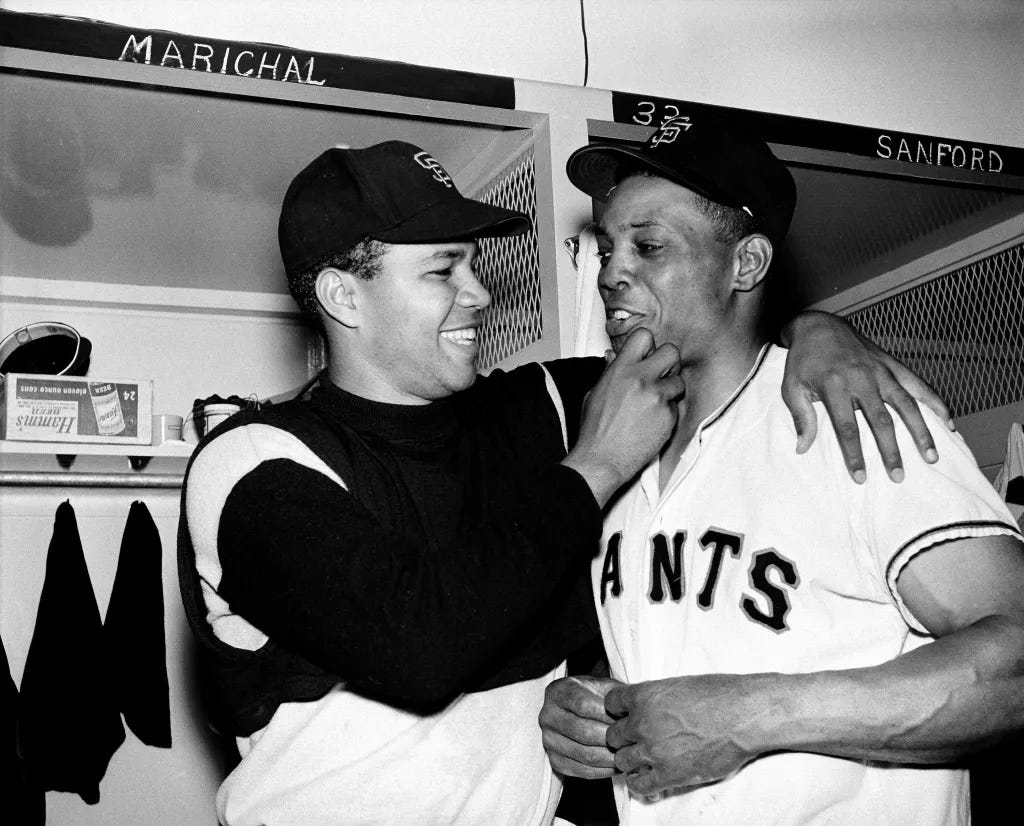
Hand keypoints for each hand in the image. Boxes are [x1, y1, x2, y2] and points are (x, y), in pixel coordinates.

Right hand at [539, 675, 621, 778]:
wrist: (575, 712)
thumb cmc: (594, 697)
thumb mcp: (602, 687)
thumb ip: (616, 694)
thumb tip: (632, 711)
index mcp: (558, 692)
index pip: (582, 705)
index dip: (606, 714)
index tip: (625, 719)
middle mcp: (548, 716)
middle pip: (583, 732)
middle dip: (611, 738)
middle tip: (630, 740)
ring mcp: (549, 740)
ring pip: (584, 754)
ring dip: (610, 757)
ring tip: (627, 754)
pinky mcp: (555, 760)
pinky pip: (582, 771)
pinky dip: (603, 771)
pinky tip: (617, 764)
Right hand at [563, 327, 683, 505]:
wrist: (601, 459)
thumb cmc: (595, 431)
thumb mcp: (594, 394)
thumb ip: (609, 372)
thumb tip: (611, 357)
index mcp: (620, 370)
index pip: (644, 336)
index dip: (649, 346)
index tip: (647, 357)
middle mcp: (640, 379)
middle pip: (672, 351)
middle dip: (668, 363)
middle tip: (660, 375)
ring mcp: (657, 397)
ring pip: (679, 381)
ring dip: (670, 390)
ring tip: (654, 404)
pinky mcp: (668, 416)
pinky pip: (676, 407)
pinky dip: (667, 413)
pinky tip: (652, 422)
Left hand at [604, 674, 775, 795]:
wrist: (743, 716)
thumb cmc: (720, 694)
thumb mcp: (679, 684)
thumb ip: (657, 697)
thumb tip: (649, 706)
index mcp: (644, 696)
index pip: (611, 702)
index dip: (618, 710)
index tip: (624, 715)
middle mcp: (642, 723)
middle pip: (613, 734)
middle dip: (623, 737)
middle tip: (635, 740)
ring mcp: (653, 750)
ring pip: (621, 760)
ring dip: (630, 760)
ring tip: (641, 760)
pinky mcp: (669, 774)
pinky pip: (638, 785)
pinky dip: (638, 783)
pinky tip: (646, 779)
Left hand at [780, 311, 950, 483]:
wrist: (818, 326)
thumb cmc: (803, 361)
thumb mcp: (791, 387)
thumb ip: (801, 417)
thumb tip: (803, 448)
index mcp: (834, 386)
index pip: (847, 427)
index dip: (855, 454)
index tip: (861, 477)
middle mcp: (861, 379)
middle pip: (880, 420)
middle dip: (890, 450)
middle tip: (898, 476)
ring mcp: (881, 371)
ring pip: (906, 404)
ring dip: (920, 431)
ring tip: (930, 456)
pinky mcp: (892, 365)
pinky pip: (918, 384)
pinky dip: (935, 402)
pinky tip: (948, 422)